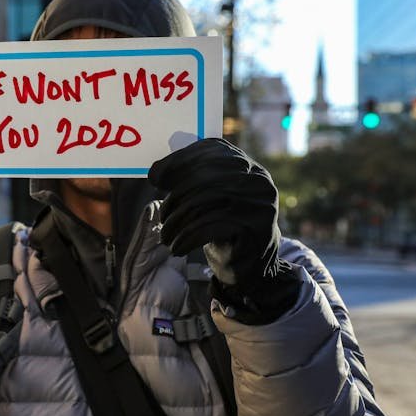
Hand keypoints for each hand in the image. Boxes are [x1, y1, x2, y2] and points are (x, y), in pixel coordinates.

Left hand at [148, 138, 297, 321]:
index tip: (156, 180)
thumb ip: (186, 179)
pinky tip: (177, 248)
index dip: (180, 161)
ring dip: (177, 222)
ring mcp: (261, 204)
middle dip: (175, 198)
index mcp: (247, 165)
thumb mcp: (204, 199)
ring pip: (204, 202)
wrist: (249, 266)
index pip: (211, 150)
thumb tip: (155, 173)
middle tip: (162, 220)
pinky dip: (187, 237)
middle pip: (205, 177)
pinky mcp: (256, 228)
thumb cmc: (221, 228)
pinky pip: (210, 226)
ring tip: (166, 237)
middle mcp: (259, 180)